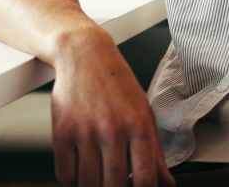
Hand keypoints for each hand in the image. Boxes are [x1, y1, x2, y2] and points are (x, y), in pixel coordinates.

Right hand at [49, 28, 174, 186]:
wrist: (84, 55)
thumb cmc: (116, 83)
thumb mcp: (144, 112)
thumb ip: (155, 151)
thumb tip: (166, 182)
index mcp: (138, 125)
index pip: (145, 177)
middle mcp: (112, 129)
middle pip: (115, 185)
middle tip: (116, 184)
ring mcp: (85, 132)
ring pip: (87, 183)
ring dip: (93, 186)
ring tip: (98, 177)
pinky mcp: (61, 132)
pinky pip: (64, 174)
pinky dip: (71, 178)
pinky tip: (80, 169)